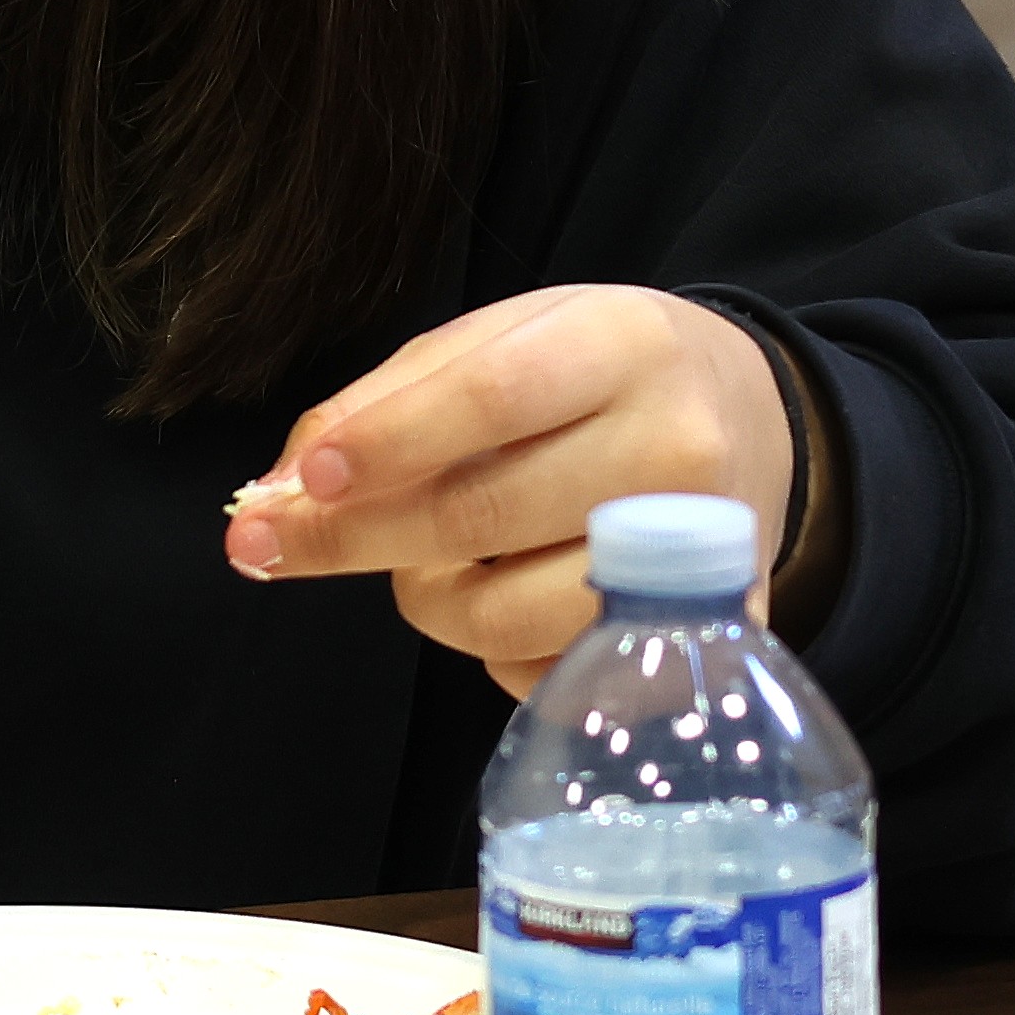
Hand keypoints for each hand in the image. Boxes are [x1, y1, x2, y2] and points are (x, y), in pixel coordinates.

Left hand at [221, 285, 806, 691]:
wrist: (748, 423)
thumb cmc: (596, 376)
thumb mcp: (504, 339)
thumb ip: (388, 399)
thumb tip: (278, 487)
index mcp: (624, 345)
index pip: (490, 397)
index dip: (385, 443)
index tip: (299, 480)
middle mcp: (675, 449)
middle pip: (481, 516)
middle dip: (353, 537)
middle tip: (266, 542)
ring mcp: (696, 559)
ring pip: (503, 616)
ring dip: (427, 596)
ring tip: (431, 557)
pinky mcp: (697, 643)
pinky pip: (545, 675)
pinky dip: (492, 646)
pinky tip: (509, 590)